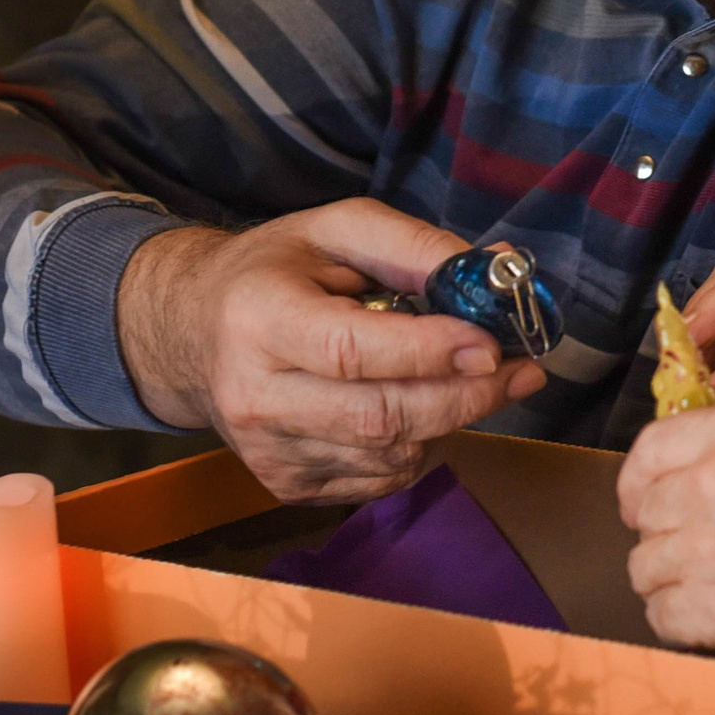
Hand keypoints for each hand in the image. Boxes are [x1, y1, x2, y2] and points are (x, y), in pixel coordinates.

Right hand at [116, 198, 544, 502]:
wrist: (191, 333)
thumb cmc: (275, 271)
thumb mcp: (338, 229)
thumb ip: (415, 246)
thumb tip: (496, 272)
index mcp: (259, 319)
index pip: (351, 351)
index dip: (429, 353)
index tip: (494, 344)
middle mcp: (255, 396)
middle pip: (379, 417)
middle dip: (466, 397)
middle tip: (522, 372)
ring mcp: (268, 451)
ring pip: (390, 455)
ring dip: (448, 421)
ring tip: (461, 379)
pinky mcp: (285, 486)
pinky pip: (380, 479)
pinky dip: (418, 445)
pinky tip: (414, 407)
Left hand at [620, 399, 714, 684]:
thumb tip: (699, 474)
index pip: (649, 449)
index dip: (646, 482)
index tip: (653, 501)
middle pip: (646, 514)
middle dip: (670, 536)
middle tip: (710, 552)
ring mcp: (708, 545)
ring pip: (647, 569)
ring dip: (677, 582)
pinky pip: (665, 618)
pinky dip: (690, 624)